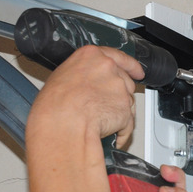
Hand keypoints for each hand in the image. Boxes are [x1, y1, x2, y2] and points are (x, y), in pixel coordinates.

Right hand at [25, 45, 144, 148]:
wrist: (63, 122)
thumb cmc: (54, 104)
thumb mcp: (61, 77)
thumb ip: (82, 75)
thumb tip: (84, 85)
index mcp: (91, 56)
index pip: (117, 56)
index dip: (130, 66)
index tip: (137, 71)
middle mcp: (108, 68)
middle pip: (124, 81)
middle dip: (118, 95)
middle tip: (104, 107)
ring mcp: (119, 88)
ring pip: (127, 101)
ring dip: (118, 112)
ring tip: (100, 123)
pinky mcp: (125, 109)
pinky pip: (127, 122)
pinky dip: (121, 131)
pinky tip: (111, 135)